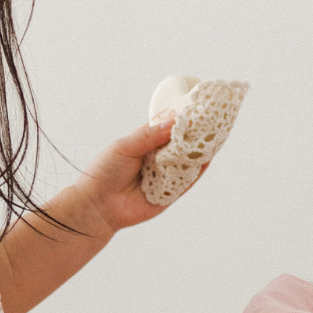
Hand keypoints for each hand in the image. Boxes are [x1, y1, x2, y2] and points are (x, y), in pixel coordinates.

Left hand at [72, 114, 205, 235]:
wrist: (96, 205)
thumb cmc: (104, 172)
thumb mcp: (125, 147)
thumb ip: (149, 135)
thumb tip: (174, 121)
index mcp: (147, 144)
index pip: (170, 128)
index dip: (184, 119)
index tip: (199, 107)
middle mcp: (158, 159)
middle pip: (183, 144)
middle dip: (198, 133)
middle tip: (214, 119)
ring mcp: (165, 176)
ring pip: (188, 162)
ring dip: (201, 150)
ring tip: (216, 135)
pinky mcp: (169, 194)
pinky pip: (187, 181)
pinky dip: (197, 170)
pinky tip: (206, 158)